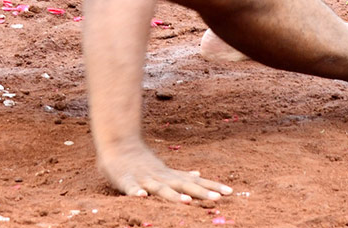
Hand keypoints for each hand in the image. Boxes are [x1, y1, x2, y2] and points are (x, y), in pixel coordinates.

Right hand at [98, 140, 232, 203]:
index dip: (211, 186)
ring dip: (173, 196)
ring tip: (187, 203)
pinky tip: (142, 197)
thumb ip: (180, 174)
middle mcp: (161, 177)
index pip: (195, 181)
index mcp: (170, 175)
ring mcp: (144, 179)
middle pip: (183, 185)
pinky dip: (136, 192)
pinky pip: (130, 188)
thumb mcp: (164, 168)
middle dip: (200, 193)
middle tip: (218, 199)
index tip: (230, 192)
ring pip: (160, 188)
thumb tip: (199, 174)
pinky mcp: (125, 181)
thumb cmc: (141, 161)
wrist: (118, 145)